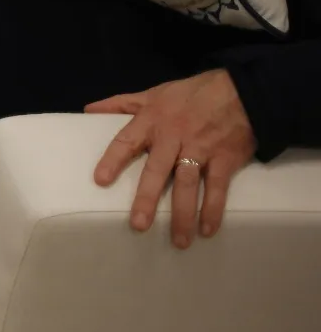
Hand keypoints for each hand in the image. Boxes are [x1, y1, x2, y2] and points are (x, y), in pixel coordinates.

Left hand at [89, 69, 256, 247]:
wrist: (243, 90)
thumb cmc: (193, 93)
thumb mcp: (154, 93)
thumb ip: (121, 104)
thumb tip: (88, 109)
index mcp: (152, 120)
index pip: (127, 141)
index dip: (113, 159)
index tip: (100, 180)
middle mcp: (174, 136)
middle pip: (157, 170)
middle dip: (146, 198)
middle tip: (138, 224)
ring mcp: (200, 149)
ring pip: (187, 184)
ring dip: (183, 214)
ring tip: (178, 240)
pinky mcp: (225, 159)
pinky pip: (217, 187)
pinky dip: (213, 209)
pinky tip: (207, 230)